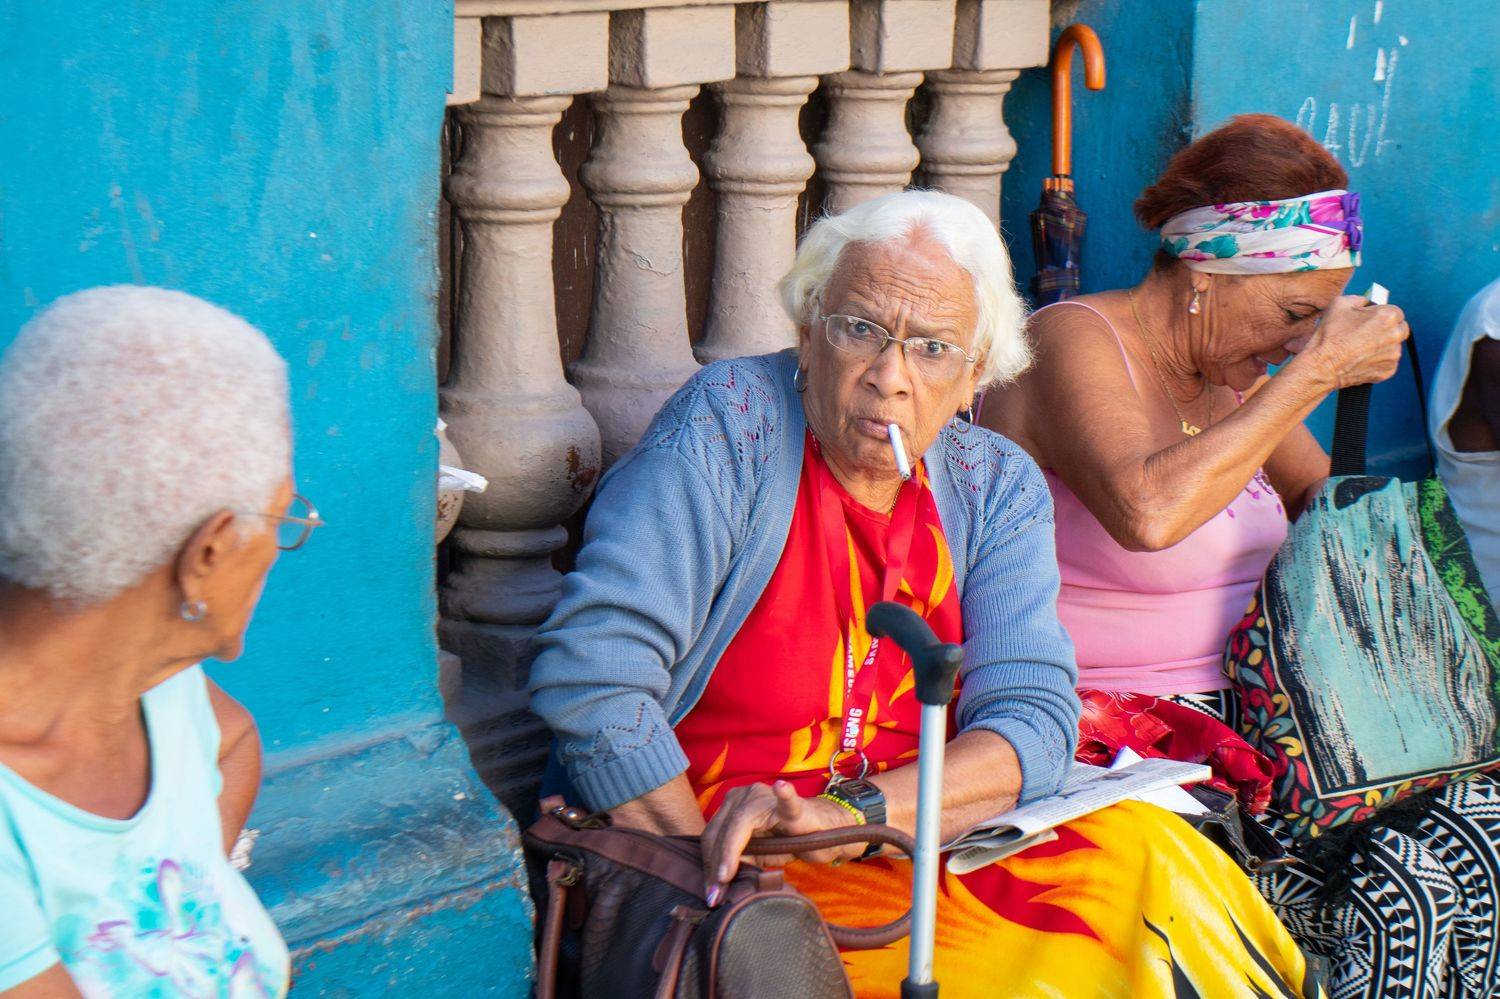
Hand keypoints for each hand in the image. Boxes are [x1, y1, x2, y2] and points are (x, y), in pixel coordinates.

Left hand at [700, 780, 865, 905]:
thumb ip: (738, 859)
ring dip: (730, 852)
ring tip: (727, 878)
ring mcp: (768, 797)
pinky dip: (784, 796)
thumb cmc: (789, 840)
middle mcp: (746, 795)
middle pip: (721, 831)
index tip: (709, 893)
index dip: (708, 865)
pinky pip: (787, 801)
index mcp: (734, 805)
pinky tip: (781, 790)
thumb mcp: (758, 854)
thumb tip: (715, 881)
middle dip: (715, 865)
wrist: (826, 833)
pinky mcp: (794, 806)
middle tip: (715, 896)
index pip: (713, 835)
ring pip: (739, 823)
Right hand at [1287, 294, 1408, 391]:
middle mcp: (1396, 335)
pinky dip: (1378, 361)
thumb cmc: (1329, 335)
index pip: (1396, 312)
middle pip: (1400, 329)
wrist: (1321, 366)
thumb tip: (1365, 301)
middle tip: (1368, 334)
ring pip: (1394, 346)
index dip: (1382, 315)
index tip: (1371, 320)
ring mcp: (1393, 355)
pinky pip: (1388, 362)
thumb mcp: (1339, 304)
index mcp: (1388, 316)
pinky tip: (1361, 359)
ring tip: (1361, 348)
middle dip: (1388, 330)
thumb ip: (1359, 298)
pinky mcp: (1388, 370)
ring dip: (1383, 346)